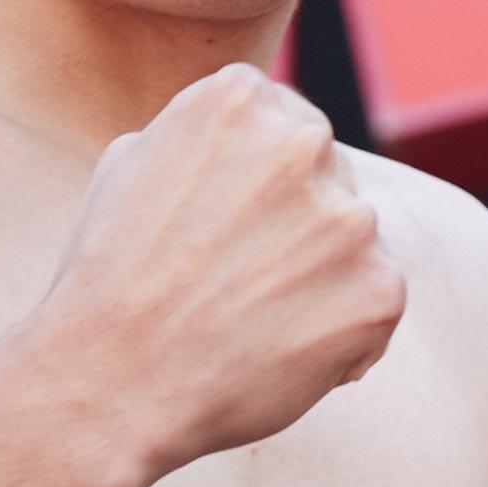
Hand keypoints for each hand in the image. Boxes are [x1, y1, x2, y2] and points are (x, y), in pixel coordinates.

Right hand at [28, 63, 404, 471]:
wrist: (107, 386)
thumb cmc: (107, 281)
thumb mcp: (131, 167)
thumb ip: (202, 134)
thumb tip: (252, 126)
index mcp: (240, 100)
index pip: (286, 124)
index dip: (259, 185)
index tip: (227, 228)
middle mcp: (304, 143)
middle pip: (326, 178)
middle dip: (295, 226)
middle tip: (236, 281)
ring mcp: (350, 217)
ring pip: (352, 243)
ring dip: (319, 278)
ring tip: (249, 322)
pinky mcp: (380, 288)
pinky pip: (374, 305)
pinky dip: (342, 334)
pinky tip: (280, 355)